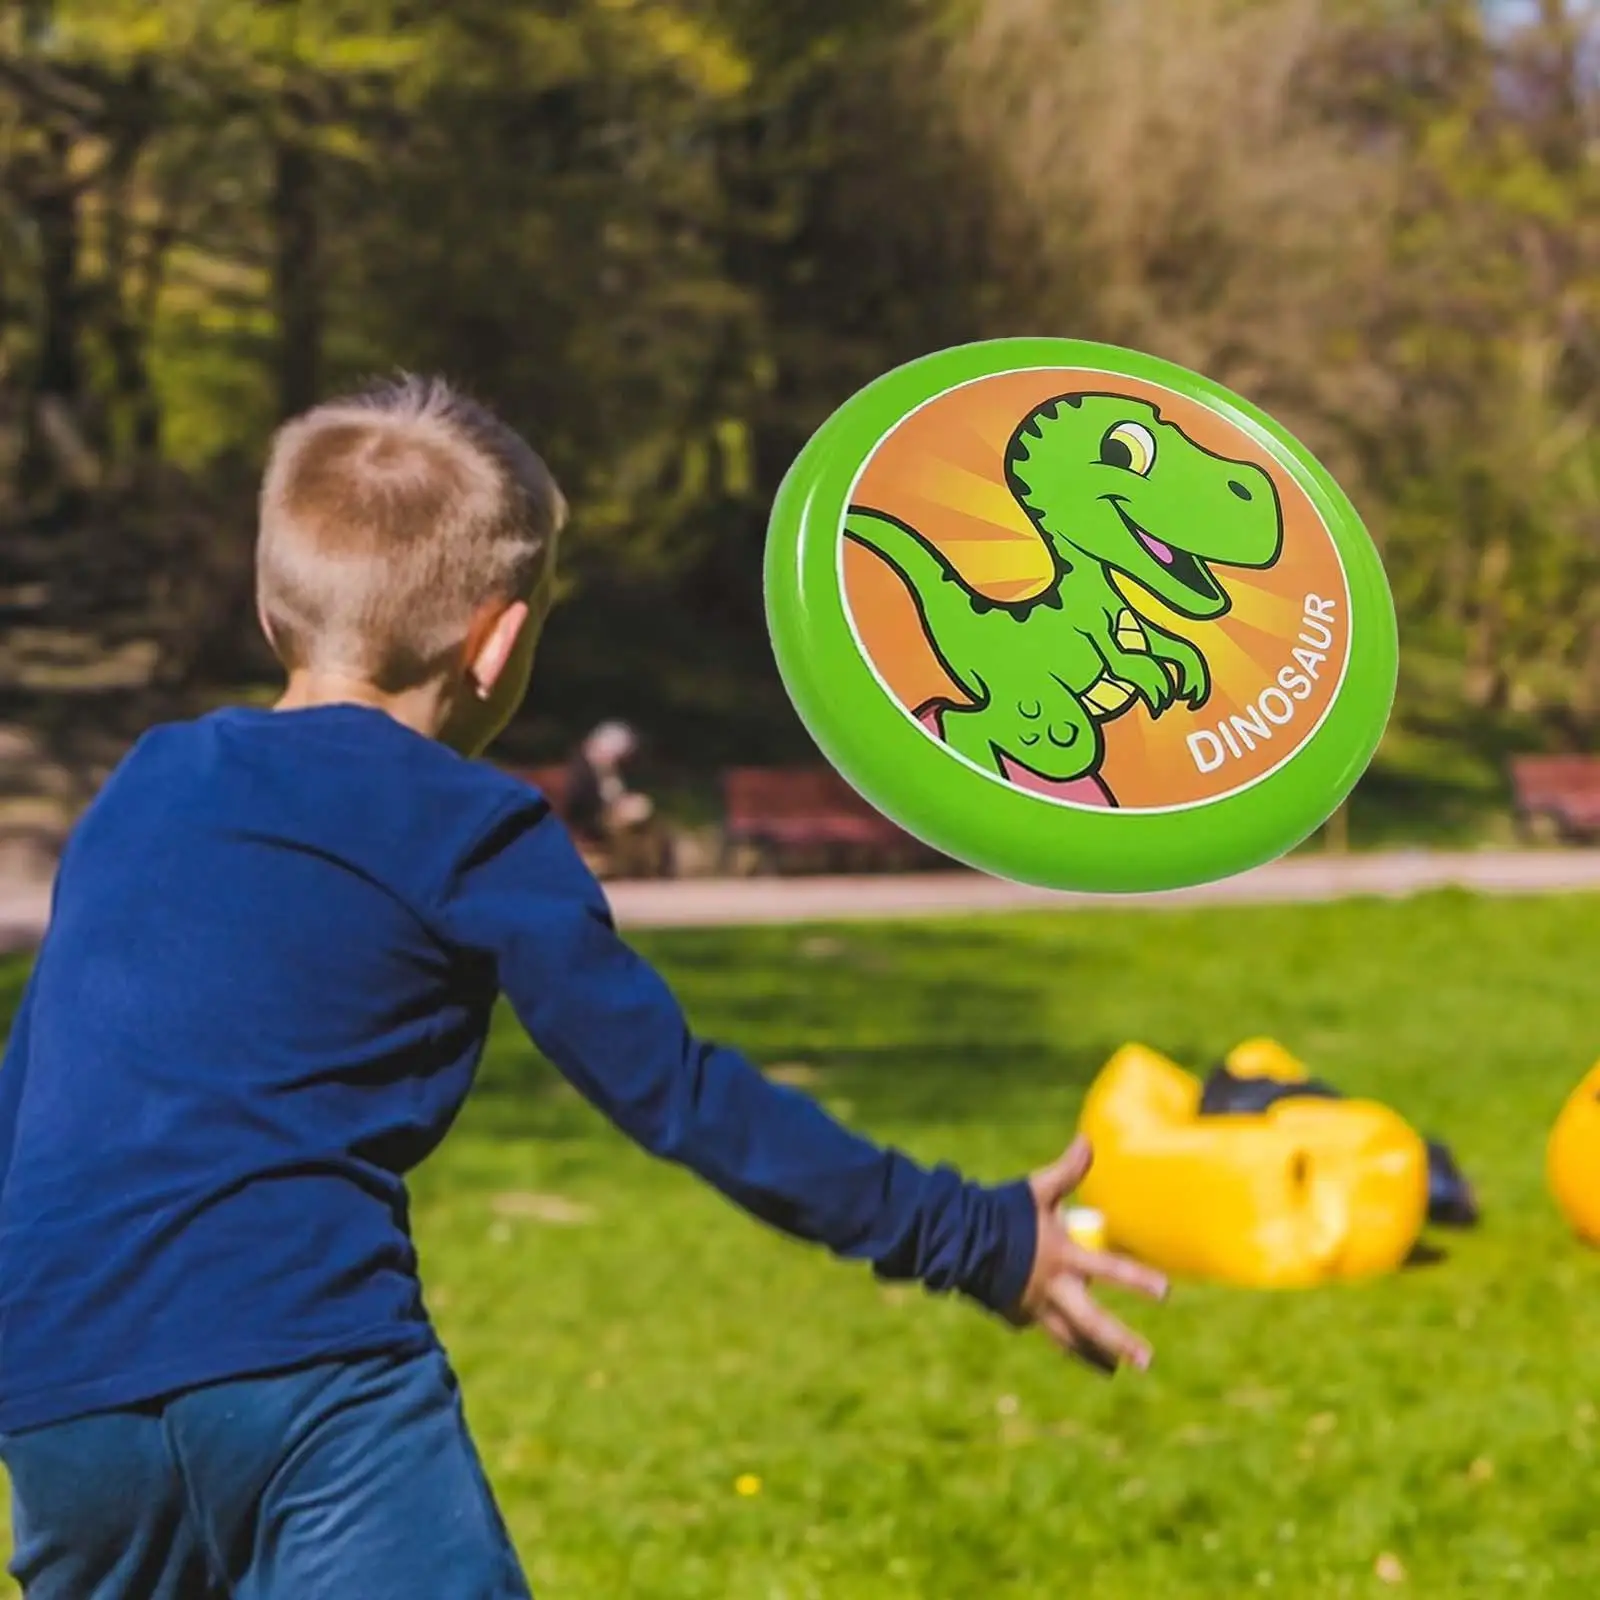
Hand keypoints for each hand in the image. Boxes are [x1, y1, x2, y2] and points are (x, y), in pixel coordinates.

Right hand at [1009, 1135, 1167, 1373]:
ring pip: (1069, 1338)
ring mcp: (1034, 1307)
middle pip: (1091, 1322)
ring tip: (1113, 1371)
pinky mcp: (1016, 1315)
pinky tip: (1066, 1340)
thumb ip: (1067, 1170)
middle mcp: (1053, 1288)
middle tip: (1147, 1361)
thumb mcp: (1037, 1190)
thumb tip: (1087, 1139)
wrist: (956, 1238)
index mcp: (1064, 1257)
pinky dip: (1056, 1333)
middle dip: (1119, 1342)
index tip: (1167, 1293)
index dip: (1138, 1279)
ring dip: (1093, 1355)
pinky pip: (1041, 1326)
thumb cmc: (1003, 1211)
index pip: (1109, 1269)